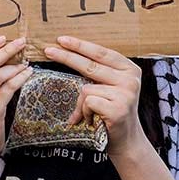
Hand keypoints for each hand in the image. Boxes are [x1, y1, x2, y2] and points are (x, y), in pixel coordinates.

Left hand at [43, 36, 144, 159]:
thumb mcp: (111, 86)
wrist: (126, 140)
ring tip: (89, 114)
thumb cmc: (112, 111)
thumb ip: (98, 71)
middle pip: (90, 65)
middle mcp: (130, 78)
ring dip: (81, 104)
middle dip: (66, 57)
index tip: (61, 39)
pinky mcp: (118, 109)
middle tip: (48, 50)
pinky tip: (93, 120)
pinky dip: (84, 113)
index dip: (80, 45)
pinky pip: (88, 103)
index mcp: (129, 68)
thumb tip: (68, 53)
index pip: (101, 52)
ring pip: (86, 88)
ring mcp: (126, 94)